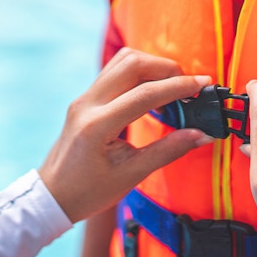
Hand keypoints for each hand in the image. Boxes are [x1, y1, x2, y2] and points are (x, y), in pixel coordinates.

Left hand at [39, 48, 213, 222]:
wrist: (52, 196)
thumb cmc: (88, 192)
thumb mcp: (131, 175)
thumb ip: (168, 151)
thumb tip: (201, 134)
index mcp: (97, 125)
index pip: (145, 93)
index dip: (179, 86)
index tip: (203, 86)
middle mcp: (87, 104)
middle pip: (132, 63)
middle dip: (167, 69)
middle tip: (188, 87)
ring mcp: (84, 98)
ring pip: (122, 61)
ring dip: (152, 66)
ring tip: (172, 89)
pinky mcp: (85, 98)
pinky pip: (114, 72)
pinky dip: (139, 74)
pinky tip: (153, 93)